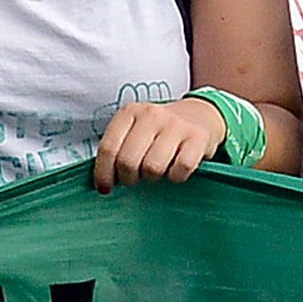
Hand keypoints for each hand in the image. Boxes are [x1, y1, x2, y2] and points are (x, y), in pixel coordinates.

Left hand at [90, 95, 228, 191]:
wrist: (200, 115)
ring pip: (153, 167)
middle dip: (128, 178)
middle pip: (128, 161)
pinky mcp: (199, 137)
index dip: (103, 174)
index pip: (108, 149)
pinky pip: (181, 169)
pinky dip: (176, 177)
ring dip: (152, 178)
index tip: (105, 188)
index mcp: (129, 112)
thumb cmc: (157, 132)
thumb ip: (116, 151)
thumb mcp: (133, 132)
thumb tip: (102, 184)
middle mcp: (152, 115)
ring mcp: (177, 124)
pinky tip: (175, 171)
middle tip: (134, 178)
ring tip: (155, 171)